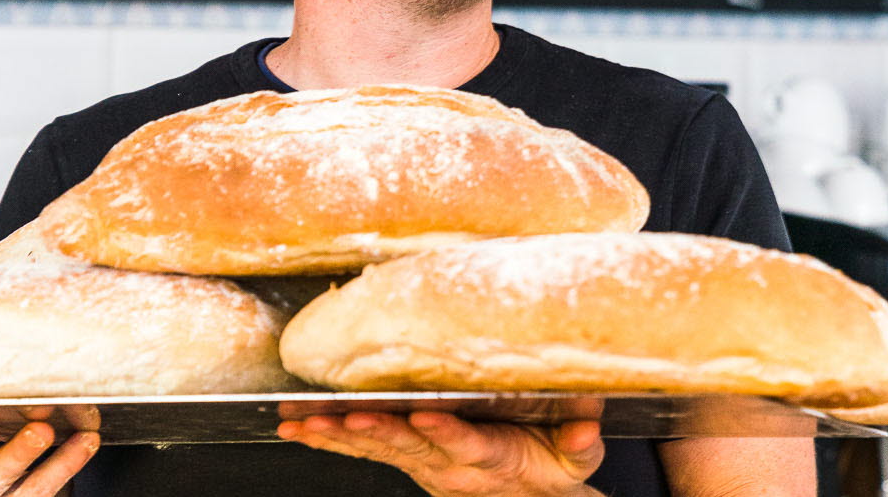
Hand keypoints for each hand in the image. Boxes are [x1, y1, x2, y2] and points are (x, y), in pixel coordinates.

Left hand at [278, 410, 603, 496]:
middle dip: (375, 432)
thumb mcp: (576, 463)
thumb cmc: (550, 471)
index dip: (446, 432)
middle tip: (346, 419)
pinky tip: (298, 429)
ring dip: (340, 437)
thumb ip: (580, 445)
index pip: (465, 444)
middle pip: (408, 447)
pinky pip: (363, 450)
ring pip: (378, 447)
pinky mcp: (408, 457)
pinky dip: (329, 440)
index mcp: (490, 457)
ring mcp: (424, 462)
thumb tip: (589, 424)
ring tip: (306, 425)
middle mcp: (448, 463)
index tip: (425, 416)